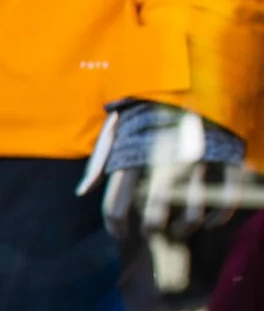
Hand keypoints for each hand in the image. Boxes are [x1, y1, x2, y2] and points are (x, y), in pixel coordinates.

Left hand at [81, 102, 250, 241]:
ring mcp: (199, 161)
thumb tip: (83, 192)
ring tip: (178, 231)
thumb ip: (99, 160)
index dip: (115, 226)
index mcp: (132, 154)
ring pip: (191, 215)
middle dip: (151, 229)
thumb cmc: (146, 107)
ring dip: (184, 229)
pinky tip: (208, 223)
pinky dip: (218, 219)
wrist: (189, 76)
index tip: (120, 233)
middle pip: (155, 216)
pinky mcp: (227, 158)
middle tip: (150, 231)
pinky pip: (226, 202)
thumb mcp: (116, 126)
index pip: (116, 204)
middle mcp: (164, 161)